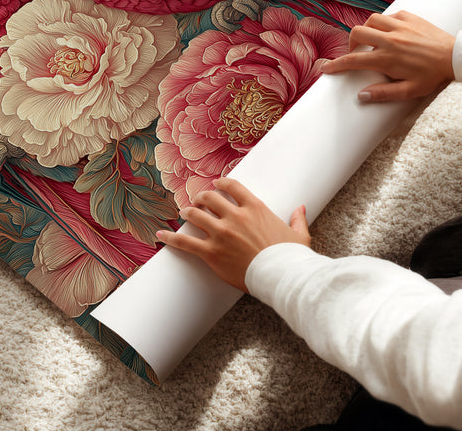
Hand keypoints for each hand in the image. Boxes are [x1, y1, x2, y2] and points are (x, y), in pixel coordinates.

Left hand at [156, 178, 309, 292]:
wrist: (282, 277)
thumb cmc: (291, 257)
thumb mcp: (298, 235)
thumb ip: (297, 219)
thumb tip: (301, 208)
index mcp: (255, 208)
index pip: (232, 187)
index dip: (221, 183)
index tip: (216, 184)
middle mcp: (235, 216)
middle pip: (209, 198)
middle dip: (201, 197)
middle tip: (198, 200)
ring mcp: (221, 233)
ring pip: (195, 215)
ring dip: (188, 212)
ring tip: (184, 212)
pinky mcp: (211, 252)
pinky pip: (185, 242)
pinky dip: (171, 238)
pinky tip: (160, 235)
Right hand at [320, 10, 455, 102]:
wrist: (456, 57)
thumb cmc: (433, 76)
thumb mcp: (410, 91)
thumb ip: (384, 94)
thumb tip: (361, 96)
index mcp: (387, 58)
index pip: (353, 60)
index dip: (336, 65)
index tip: (326, 68)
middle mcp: (390, 39)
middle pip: (357, 33)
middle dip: (351, 43)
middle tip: (356, 53)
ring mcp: (400, 26)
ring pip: (371, 20)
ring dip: (367, 30)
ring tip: (372, 41)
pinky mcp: (410, 17)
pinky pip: (389, 15)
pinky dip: (384, 23)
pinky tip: (390, 32)